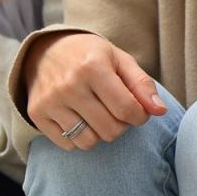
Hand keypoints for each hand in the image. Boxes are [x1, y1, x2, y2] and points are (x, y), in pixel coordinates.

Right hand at [24, 33, 165, 150]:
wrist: (45, 50)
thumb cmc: (91, 56)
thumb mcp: (121, 60)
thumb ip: (143, 85)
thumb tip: (160, 111)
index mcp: (93, 67)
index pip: (127, 109)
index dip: (140, 116)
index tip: (139, 111)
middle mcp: (68, 86)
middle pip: (110, 130)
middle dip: (122, 125)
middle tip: (118, 112)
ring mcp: (50, 102)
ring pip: (89, 141)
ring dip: (101, 133)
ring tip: (100, 115)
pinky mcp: (37, 114)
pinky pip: (68, 145)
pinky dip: (80, 138)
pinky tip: (81, 119)